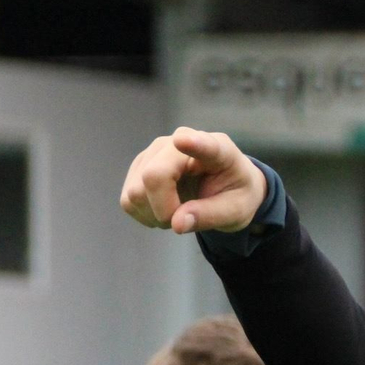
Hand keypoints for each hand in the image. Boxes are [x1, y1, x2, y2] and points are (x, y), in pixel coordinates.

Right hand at [119, 126, 267, 234]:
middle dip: (165, 210)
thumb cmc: (235, 194)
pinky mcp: (138, 166)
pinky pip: (129, 200)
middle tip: (186, 218)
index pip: (203, 144)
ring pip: (136, 192)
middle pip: (153, 176)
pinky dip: (145, 214)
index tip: (182, 140)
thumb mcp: (235, 211)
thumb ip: (210, 216)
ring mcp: (154, 151)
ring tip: (180, 211)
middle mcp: (179, 141)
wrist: (225, 187)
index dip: (192, 143)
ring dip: (155, 215)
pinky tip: (164, 208)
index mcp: (217, 149)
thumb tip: (177, 223)